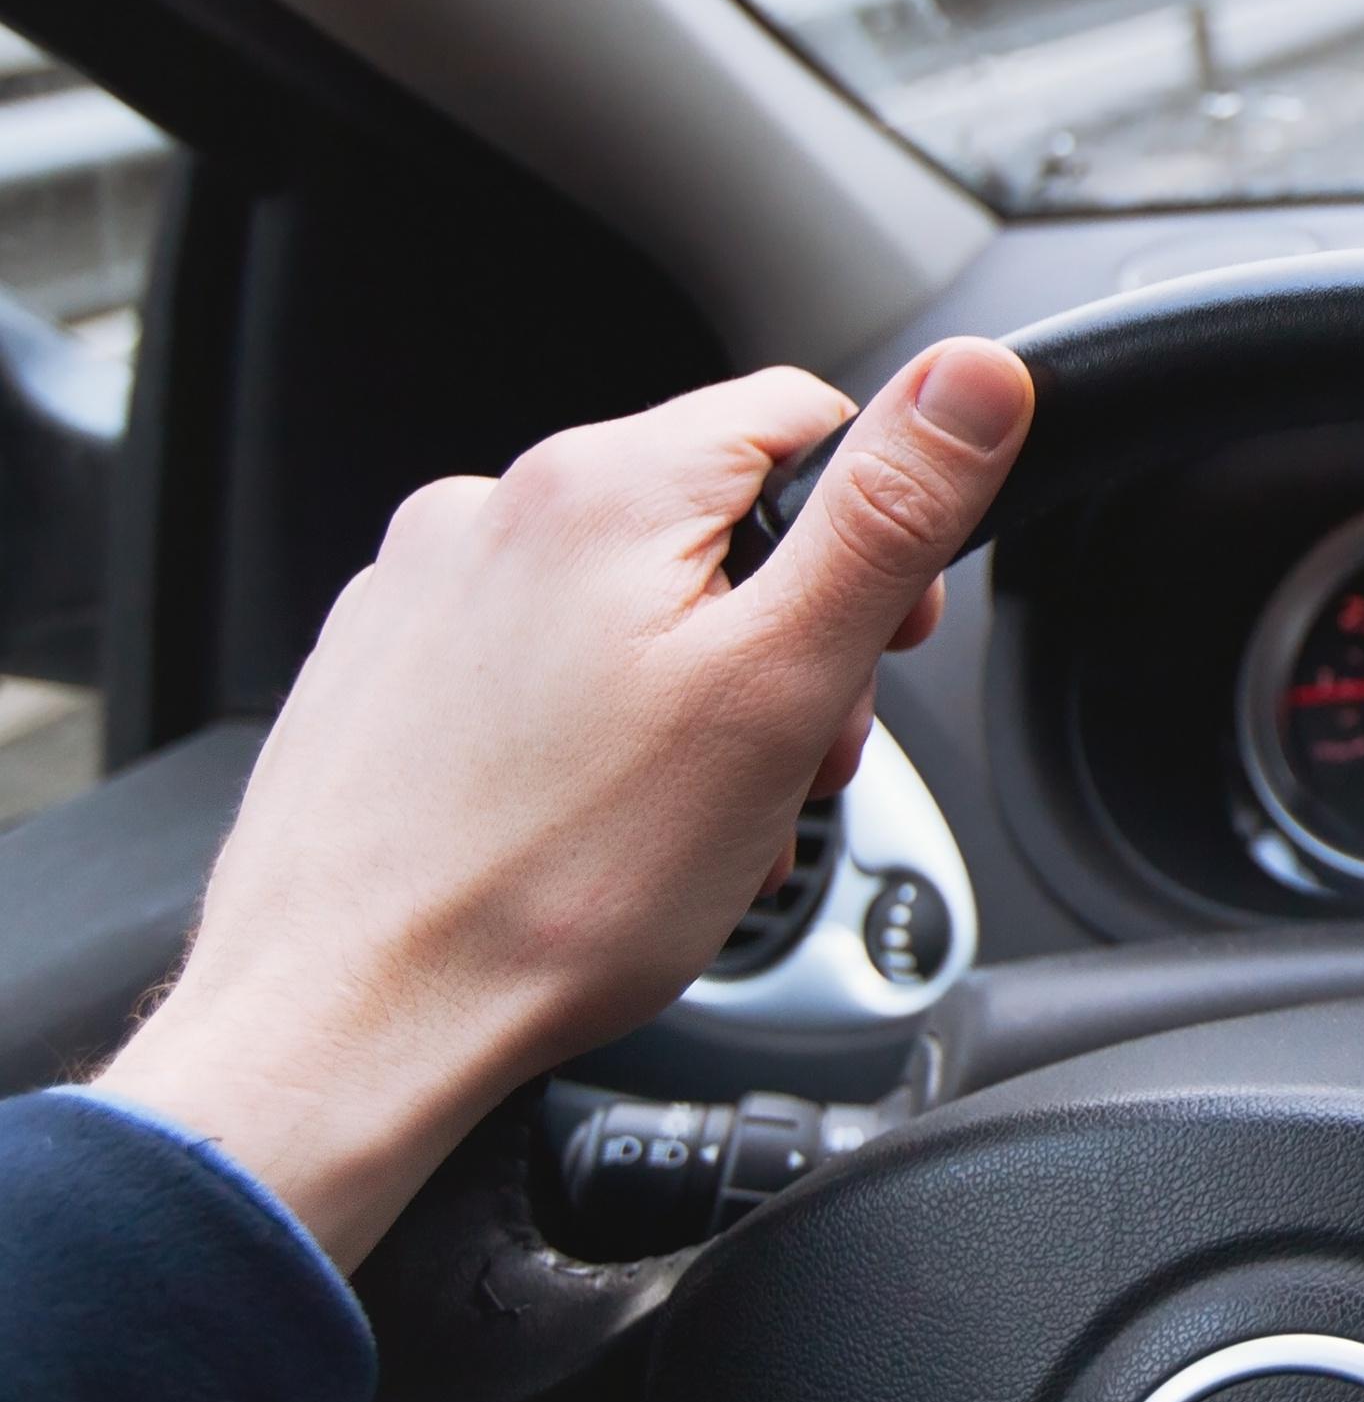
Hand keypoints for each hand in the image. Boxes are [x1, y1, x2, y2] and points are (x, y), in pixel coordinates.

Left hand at [98, 339, 1033, 1269]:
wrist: (345, 1024)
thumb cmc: (556, 883)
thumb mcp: (780, 684)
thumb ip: (889, 514)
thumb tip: (979, 377)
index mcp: (605, 485)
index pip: (804, 417)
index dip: (879, 530)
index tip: (885, 642)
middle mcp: (493, 508)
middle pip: (717, 522)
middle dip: (784, 638)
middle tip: (788, 764)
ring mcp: (423, 591)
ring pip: (629, 602)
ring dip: (698, 696)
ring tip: (694, 820)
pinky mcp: (382, 672)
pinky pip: (538, 664)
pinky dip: (598, 731)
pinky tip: (601, 826)